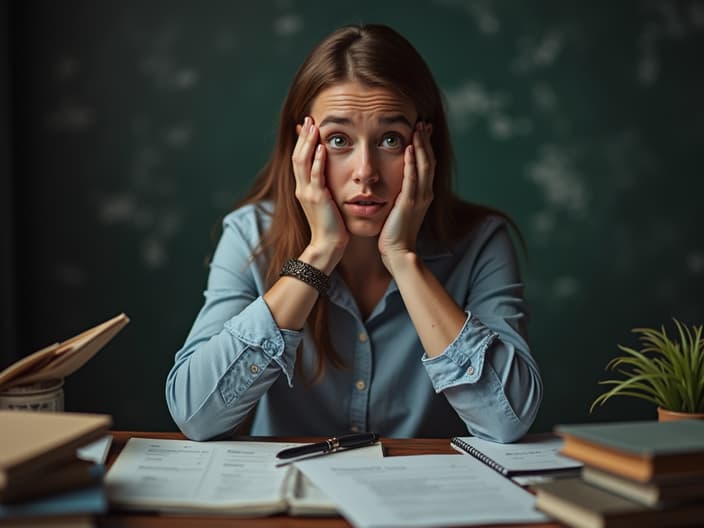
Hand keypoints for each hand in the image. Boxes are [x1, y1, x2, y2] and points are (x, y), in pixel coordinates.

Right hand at [292, 117, 348, 269]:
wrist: (328, 246)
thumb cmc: (331, 227)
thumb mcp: (326, 203)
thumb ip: (325, 187)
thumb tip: (330, 176)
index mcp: (304, 188)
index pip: (300, 159)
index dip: (303, 141)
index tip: (309, 125)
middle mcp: (302, 188)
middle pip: (298, 155)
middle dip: (304, 136)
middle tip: (309, 118)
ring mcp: (308, 193)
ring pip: (302, 162)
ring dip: (308, 143)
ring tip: (313, 126)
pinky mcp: (317, 199)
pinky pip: (315, 176)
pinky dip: (317, 161)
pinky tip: (322, 148)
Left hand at [379, 122, 435, 272]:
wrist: (398, 252)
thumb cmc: (394, 234)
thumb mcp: (399, 210)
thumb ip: (400, 195)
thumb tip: (394, 185)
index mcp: (423, 194)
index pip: (427, 164)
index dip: (425, 146)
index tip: (422, 130)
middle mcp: (425, 193)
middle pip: (429, 160)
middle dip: (426, 141)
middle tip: (422, 123)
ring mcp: (419, 198)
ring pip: (424, 165)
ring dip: (421, 145)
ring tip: (418, 128)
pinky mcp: (409, 203)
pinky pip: (412, 178)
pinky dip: (412, 162)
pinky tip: (409, 148)